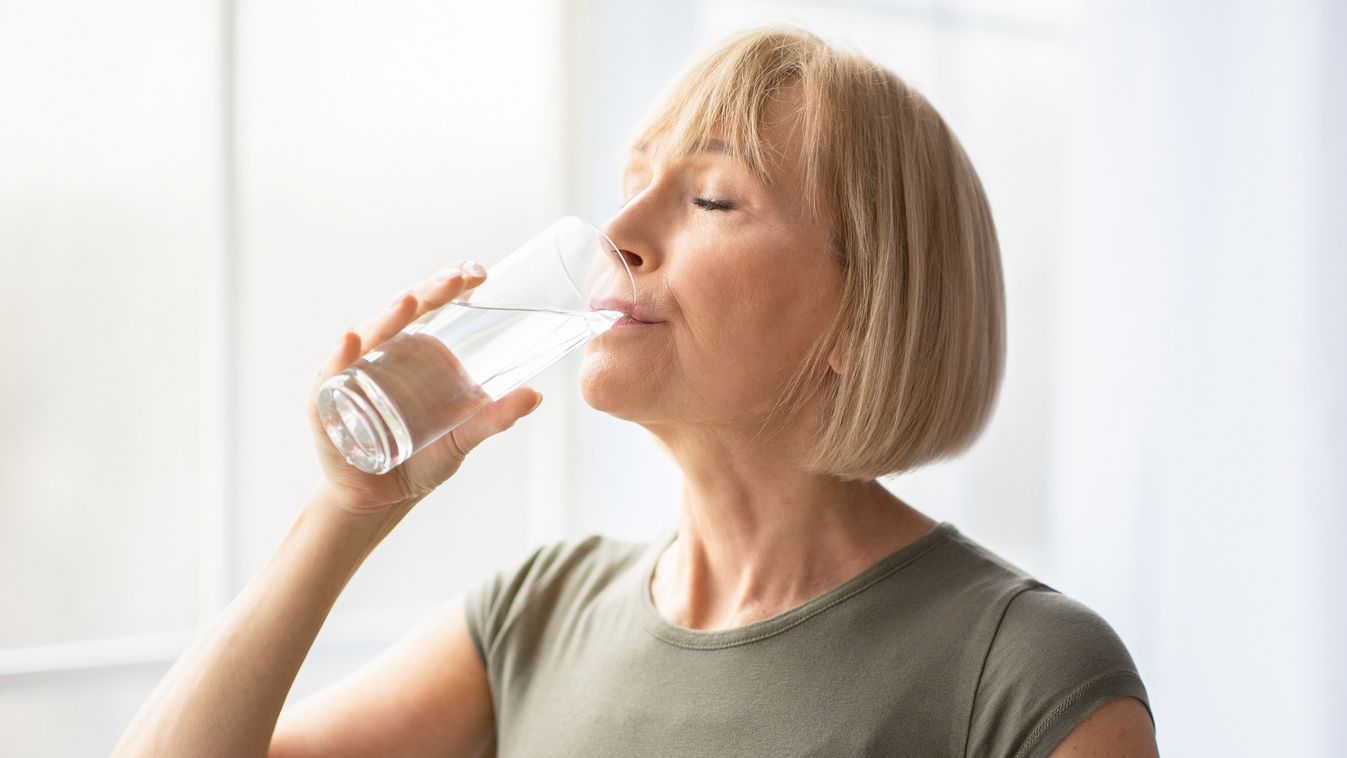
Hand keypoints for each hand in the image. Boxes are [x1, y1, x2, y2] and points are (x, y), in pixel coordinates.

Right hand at [307, 261, 543, 512]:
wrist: (383, 499)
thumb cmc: (422, 458)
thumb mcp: (463, 437)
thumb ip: (494, 417)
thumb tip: (535, 395)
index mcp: (415, 352)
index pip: (431, 307)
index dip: (450, 286)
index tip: (478, 272)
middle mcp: (383, 354)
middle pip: (403, 313)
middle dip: (429, 293)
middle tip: (456, 279)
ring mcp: (353, 374)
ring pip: (369, 337)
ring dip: (388, 318)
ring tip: (409, 302)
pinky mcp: (328, 403)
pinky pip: (333, 375)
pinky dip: (341, 358)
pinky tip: (351, 343)